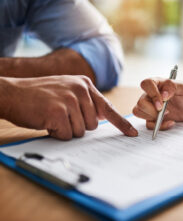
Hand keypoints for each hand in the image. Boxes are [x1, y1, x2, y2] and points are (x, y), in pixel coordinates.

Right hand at [3, 75, 137, 139]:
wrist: (12, 93)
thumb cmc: (39, 95)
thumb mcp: (66, 90)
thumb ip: (85, 101)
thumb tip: (101, 118)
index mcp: (85, 84)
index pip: (108, 108)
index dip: (121, 123)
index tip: (132, 134)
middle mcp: (80, 90)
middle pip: (93, 125)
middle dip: (78, 126)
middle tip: (61, 116)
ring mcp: (70, 100)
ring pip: (81, 132)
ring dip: (66, 130)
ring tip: (52, 116)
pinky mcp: (59, 112)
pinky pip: (67, 135)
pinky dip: (56, 133)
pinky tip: (46, 121)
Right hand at [133, 78, 182, 129]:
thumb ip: (172, 87)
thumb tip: (163, 94)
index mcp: (156, 84)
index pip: (146, 84)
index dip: (152, 94)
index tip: (162, 102)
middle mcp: (150, 95)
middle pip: (140, 102)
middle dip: (152, 110)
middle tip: (166, 111)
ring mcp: (149, 107)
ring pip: (138, 112)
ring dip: (153, 117)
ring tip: (167, 115)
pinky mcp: (152, 118)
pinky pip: (148, 124)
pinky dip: (159, 126)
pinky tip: (170, 122)